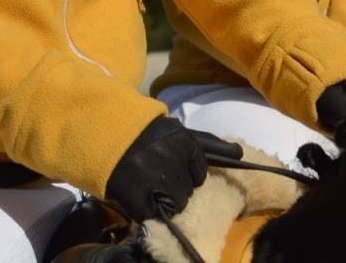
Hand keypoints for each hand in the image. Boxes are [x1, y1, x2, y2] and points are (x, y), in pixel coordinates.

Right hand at [105, 117, 237, 220]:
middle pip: (188, 191)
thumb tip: (239, 153)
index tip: (171, 165)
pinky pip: (152, 214)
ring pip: (175, 205)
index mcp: (184, 142)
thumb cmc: (148, 134)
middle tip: (156, 173)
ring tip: (148, 184)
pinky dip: (145, 209)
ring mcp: (153, 180)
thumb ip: (209, 143)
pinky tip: (138, 194)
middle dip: (175, 185)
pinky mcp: (136, 198)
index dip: (186, 172)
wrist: (106, 133)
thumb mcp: (178, 131)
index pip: (200, 173)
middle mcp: (171, 161)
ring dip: (163, 199)